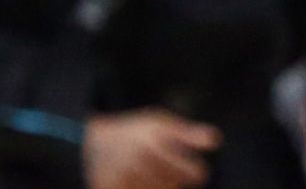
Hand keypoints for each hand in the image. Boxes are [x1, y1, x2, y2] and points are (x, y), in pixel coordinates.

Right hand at [84, 109, 218, 188]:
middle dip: (176, 181)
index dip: (196, 173)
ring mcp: (125, 179)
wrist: (89, 144)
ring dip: (160, 188)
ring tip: (152, 176)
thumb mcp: (160, 123)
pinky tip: (141, 182)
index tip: (195, 171)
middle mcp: (140, 161)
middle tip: (168, 173)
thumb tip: (216, 140)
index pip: (192, 172)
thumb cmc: (133, 132)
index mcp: (155, 143)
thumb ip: (189, 133)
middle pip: (176, 187)